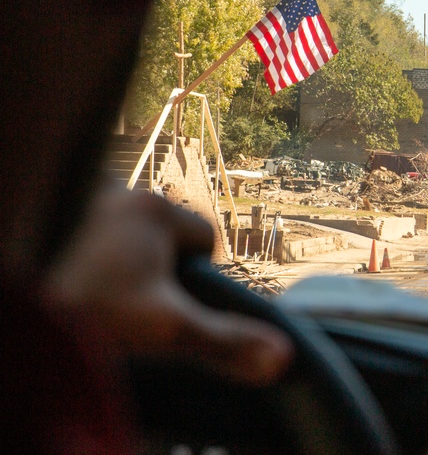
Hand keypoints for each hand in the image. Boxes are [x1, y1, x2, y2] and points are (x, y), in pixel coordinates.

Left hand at [44, 186, 292, 384]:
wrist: (15, 319)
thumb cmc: (87, 315)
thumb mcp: (164, 331)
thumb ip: (224, 341)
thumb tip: (281, 357)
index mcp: (151, 208)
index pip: (201, 235)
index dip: (194, 273)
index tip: (167, 299)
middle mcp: (115, 190)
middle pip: (161, 228)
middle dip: (153, 260)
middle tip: (127, 297)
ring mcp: (78, 196)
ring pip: (123, 225)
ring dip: (117, 251)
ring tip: (98, 289)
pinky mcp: (51, 211)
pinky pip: (85, 224)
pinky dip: (82, 246)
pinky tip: (71, 274)